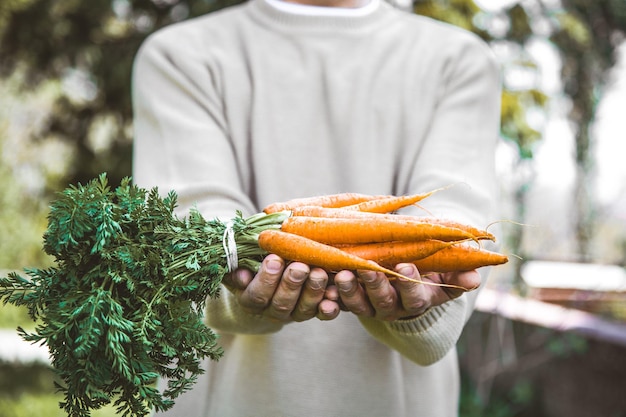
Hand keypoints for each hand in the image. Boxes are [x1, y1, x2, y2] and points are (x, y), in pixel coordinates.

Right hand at [223, 254, 340, 322]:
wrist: (265, 283)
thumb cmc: (250, 265)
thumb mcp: (238, 263)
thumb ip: (236, 263)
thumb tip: (239, 270)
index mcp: (250, 299)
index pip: (257, 294)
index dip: (265, 279)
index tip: (273, 258)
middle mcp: (271, 310)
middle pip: (282, 303)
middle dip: (291, 284)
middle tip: (300, 266)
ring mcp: (293, 313)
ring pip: (303, 309)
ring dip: (313, 292)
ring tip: (320, 272)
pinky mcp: (312, 312)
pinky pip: (322, 314)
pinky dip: (330, 307)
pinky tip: (335, 296)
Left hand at [334, 263, 479, 320]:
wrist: (403, 276)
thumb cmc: (428, 270)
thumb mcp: (445, 273)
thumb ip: (459, 274)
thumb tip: (475, 277)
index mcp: (415, 301)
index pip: (414, 296)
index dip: (409, 284)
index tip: (406, 266)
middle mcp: (391, 308)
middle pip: (382, 301)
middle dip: (375, 285)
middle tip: (367, 269)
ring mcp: (368, 306)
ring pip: (357, 304)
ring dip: (348, 291)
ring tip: (341, 274)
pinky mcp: (348, 301)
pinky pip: (337, 302)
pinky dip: (329, 296)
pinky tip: (323, 284)